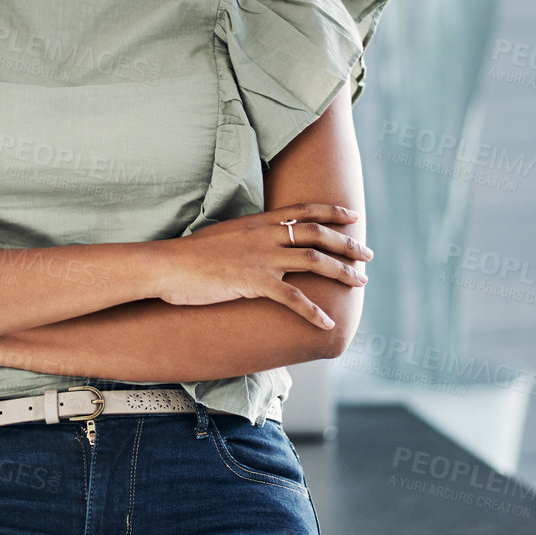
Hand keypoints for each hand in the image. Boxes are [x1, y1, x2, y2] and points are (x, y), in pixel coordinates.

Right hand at [157, 203, 372, 330]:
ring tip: (360, 282)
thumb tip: (259, 243)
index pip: (303, 212)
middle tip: (368, 254)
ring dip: (342, 272)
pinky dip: (313, 312)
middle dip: (347, 244)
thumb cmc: (190, 254)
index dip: (332, 213)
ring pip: (314, 261)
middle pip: (317, 234)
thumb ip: (247, 237)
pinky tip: (327, 323)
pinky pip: (293, 298)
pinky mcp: (254, 281)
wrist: (168, 265)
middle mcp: (265, 235)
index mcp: (258, 222)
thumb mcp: (224, 236)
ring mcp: (262, 258)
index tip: (353, 217)